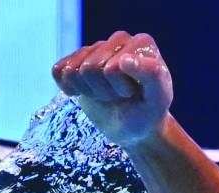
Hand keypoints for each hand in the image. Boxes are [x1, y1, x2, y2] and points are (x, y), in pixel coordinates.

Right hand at [52, 31, 172, 148]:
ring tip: (109, 95)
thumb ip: (152, 76)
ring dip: (91, 92)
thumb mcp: (159, 99)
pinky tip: (89, 92)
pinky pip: (59, 71)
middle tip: (121, 97)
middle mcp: (119, 39)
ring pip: (73, 71)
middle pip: (90, 68)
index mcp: (142, 43)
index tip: (135, 94)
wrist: (135, 127)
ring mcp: (96, 48)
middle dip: (105, 91)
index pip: (112, 67)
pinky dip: (70, 88)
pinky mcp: (76, 60)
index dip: (120, 89)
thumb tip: (124, 60)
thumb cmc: (148, 112)